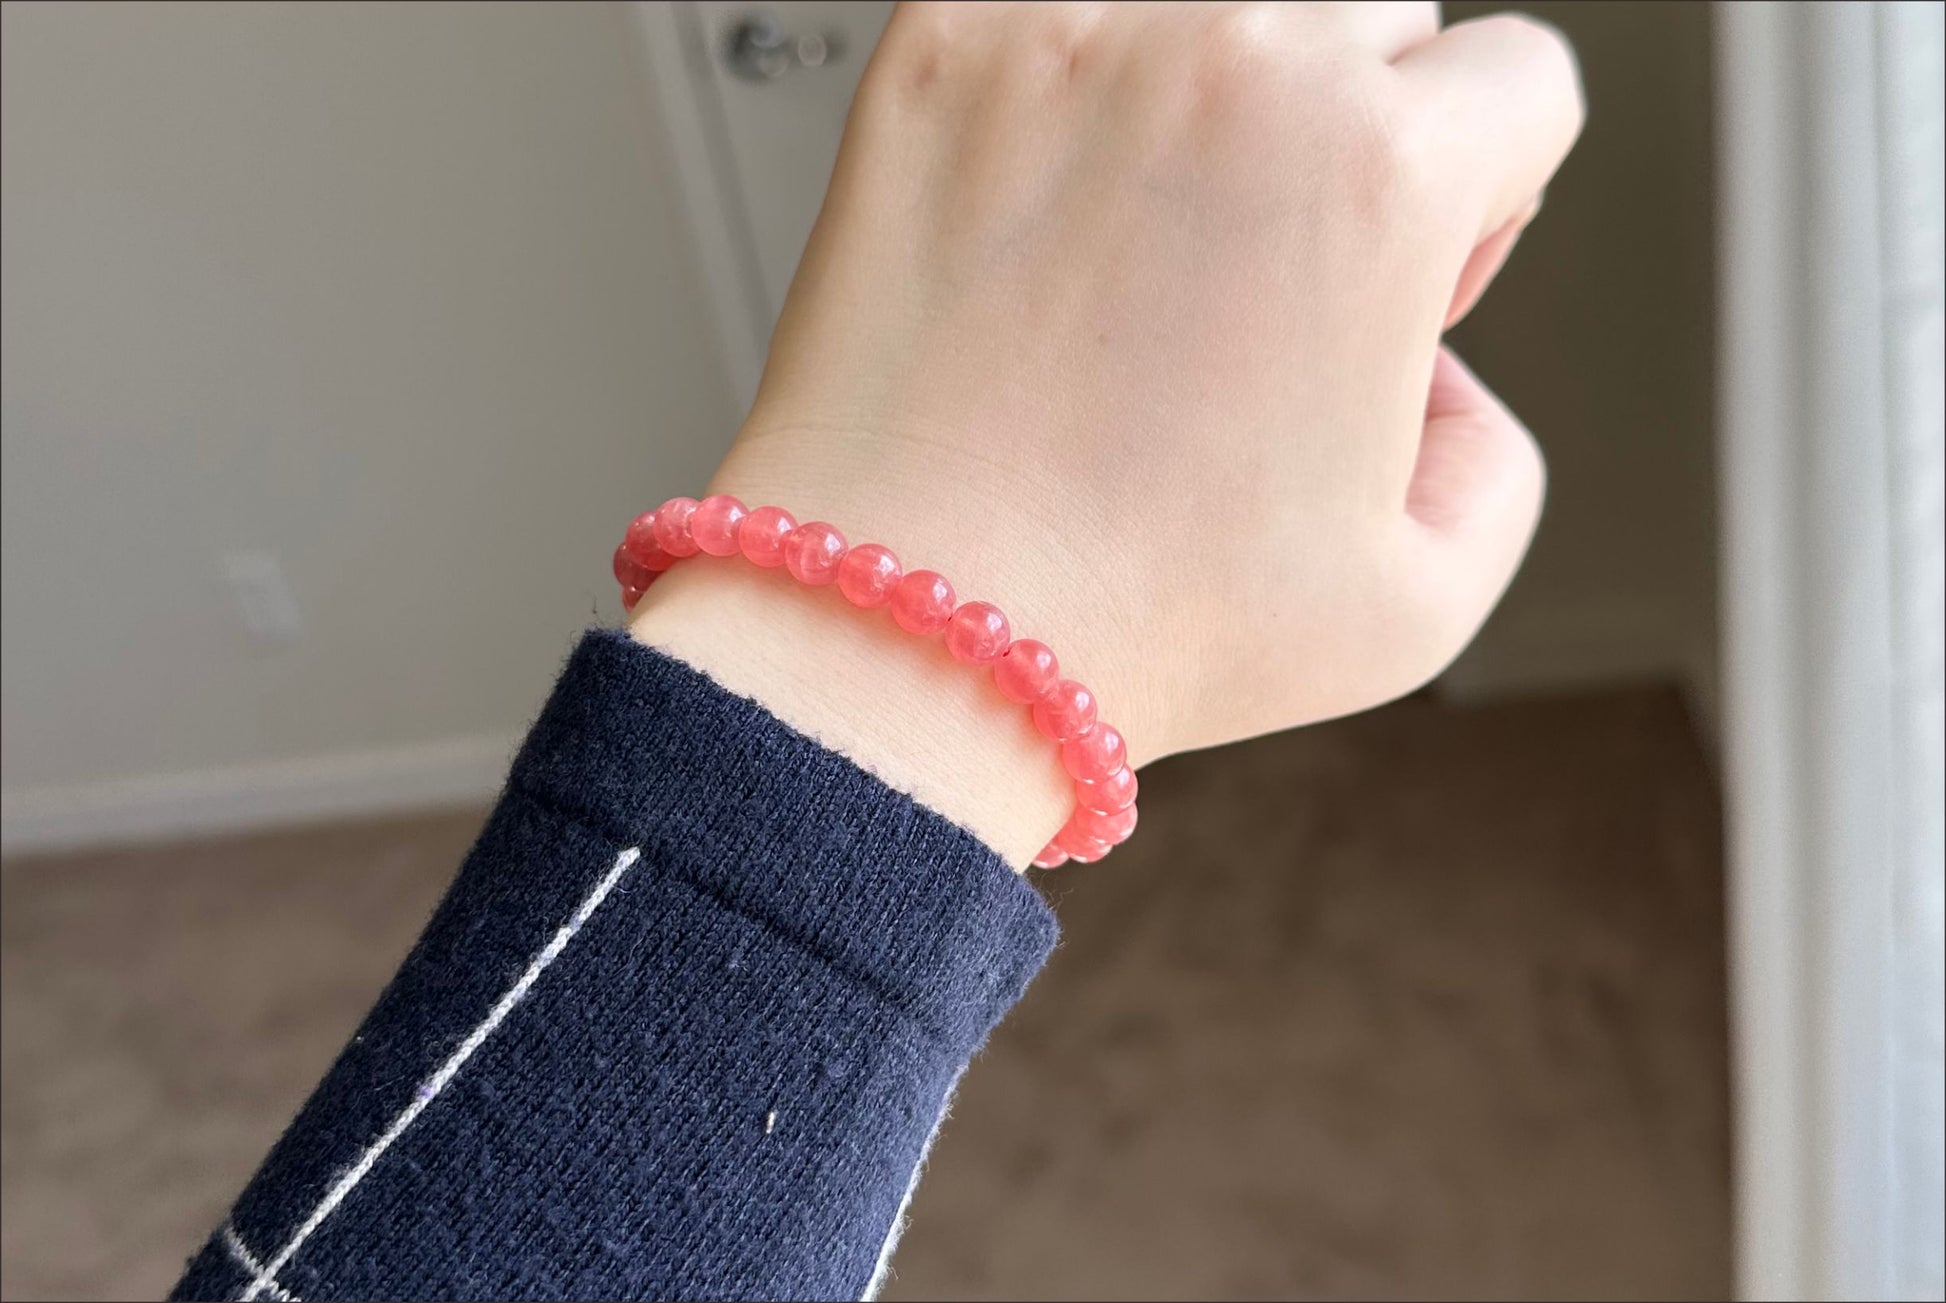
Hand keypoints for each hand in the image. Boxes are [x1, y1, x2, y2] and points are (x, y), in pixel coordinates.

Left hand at [634, 2, 1582, 861]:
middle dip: (1358, 134)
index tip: (1411, 277)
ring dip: (1223, 94)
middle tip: (1275, 273)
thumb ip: (1495, 455)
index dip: (1484, 199)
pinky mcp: (943, 50)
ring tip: (1155, 239)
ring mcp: (1076, 42)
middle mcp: (1237, 69)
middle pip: (1373, 20)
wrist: (904, 623)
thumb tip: (1433, 373)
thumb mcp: (1419, 602)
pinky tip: (1054, 207)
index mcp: (1382, 175)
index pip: (1520, 80)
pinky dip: (1076, 84)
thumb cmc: (1127, 623)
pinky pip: (1061, 6)